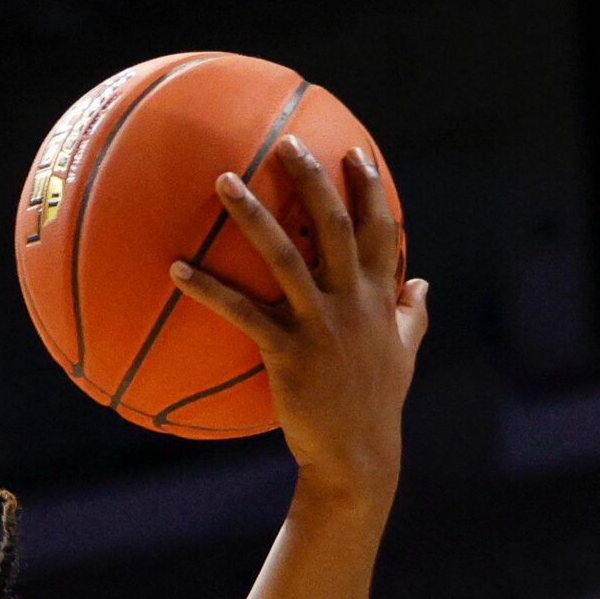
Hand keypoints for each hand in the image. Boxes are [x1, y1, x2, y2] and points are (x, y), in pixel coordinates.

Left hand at [170, 135, 426, 493]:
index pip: (381, 231)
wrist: (357, 456)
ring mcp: (321, 324)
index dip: (369, 190)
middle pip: (335, 225)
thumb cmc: (375, 407)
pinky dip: (208, 288)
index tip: (355, 153)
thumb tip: (423, 282)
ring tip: (224, 180)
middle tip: (286, 142)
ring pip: (286, 255)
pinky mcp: (288, 352)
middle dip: (312, 179)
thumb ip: (412, 315)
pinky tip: (176, 269)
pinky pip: (242, 311)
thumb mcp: (404, 355)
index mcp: (380, 299)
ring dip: (253, 214)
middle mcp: (353, 302)